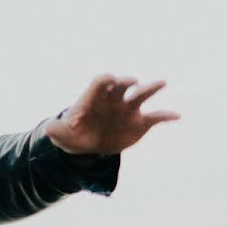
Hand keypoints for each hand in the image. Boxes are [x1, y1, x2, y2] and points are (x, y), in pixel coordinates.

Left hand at [46, 74, 178, 154]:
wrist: (89, 144)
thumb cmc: (73, 134)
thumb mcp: (61, 134)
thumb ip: (55, 130)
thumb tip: (49, 129)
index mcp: (94, 98)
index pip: (100, 82)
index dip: (104, 81)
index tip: (110, 81)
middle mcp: (113, 99)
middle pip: (120, 85)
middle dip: (126, 81)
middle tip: (133, 82)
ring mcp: (128, 110)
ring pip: (141, 95)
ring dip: (151, 88)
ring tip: (162, 82)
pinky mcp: (140, 122)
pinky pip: (155, 117)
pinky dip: (165, 115)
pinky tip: (176, 116)